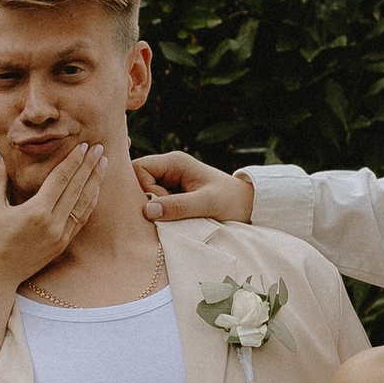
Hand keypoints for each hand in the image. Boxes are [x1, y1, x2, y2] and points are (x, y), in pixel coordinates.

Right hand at [0, 145, 103, 284]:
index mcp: (36, 211)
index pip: (61, 179)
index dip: (74, 161)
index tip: (84, 146)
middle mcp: (53, 223)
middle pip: (77, 188)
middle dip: (90, 166)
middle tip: (101, 148)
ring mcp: (60, 235)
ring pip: (83, 204)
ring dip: (95, 183)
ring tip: (103, 165)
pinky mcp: (62, 244)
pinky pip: (81, 219)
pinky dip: (89, 202)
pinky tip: (94, 190)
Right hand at [134, 149, 255, 223]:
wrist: (247, 205)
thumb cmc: (230, 201)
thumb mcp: (207, 204)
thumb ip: (179, 206)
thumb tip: (147, 210)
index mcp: (174, 162)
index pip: (139, 168)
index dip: (143, 189)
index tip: (161, 206)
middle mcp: (168, 168)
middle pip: (136, 180)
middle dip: (144, 199)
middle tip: (163, 215)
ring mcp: (168, 181)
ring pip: (142, 192)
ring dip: (151, 208)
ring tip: (170, 218)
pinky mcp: (170, 194)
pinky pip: (152, 201)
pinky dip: (157, 212)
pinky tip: (170, 220)